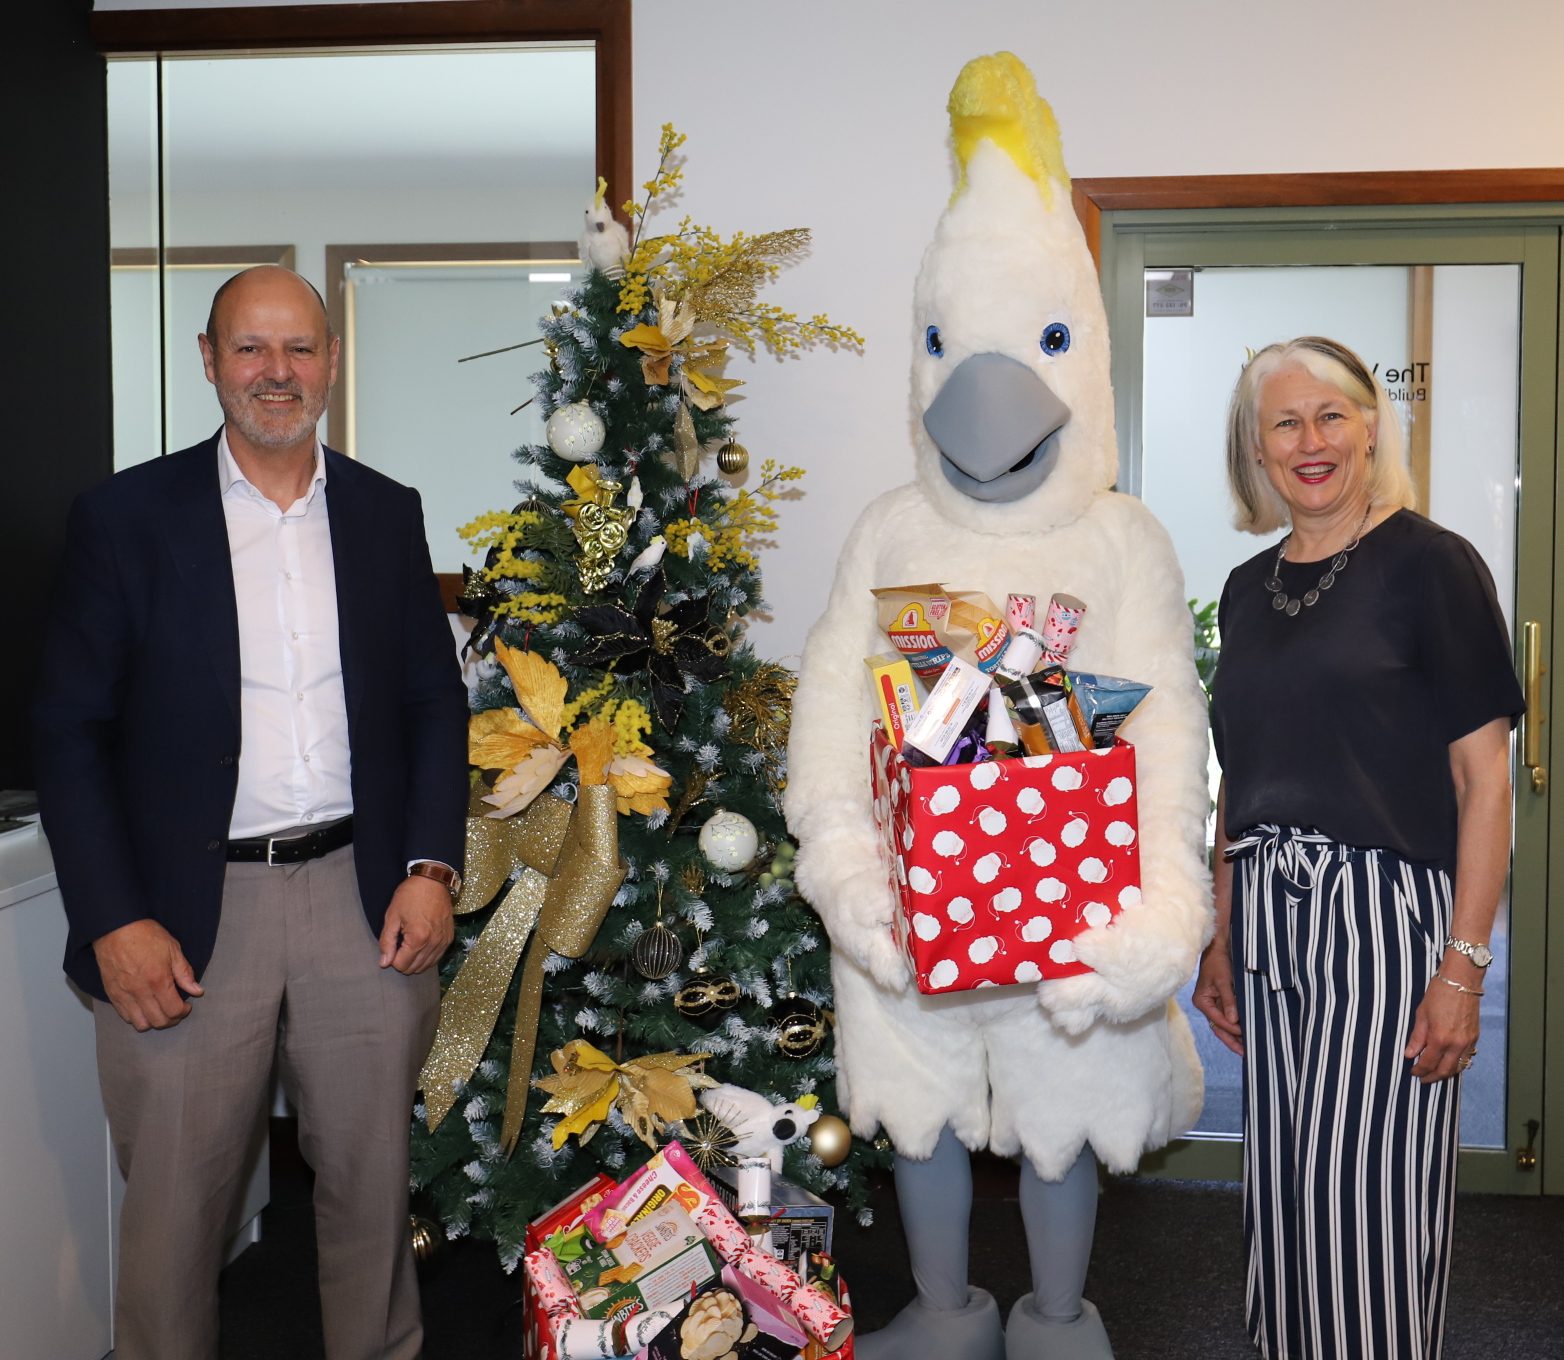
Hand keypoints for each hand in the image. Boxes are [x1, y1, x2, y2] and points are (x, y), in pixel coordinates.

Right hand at [92, 919, 203, 1030]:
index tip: (187, 1006)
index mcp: (158, 980)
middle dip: (172, 1019)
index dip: (183, 1012)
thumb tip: (197, 991)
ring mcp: (123, 994)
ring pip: (140, 1024)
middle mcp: (140, 991)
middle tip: (176, 1010)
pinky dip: (137, 1017)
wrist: (115, 928)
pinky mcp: (111, 994)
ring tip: (160, 1010)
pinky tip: (144, 1006)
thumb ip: (184, 973)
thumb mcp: (173, 949)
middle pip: (158, 1021)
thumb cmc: (145, 935)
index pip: (173, 1011)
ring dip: (153, 1021)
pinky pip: (124, 1016)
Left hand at [379, 874, 454, 973]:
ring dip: (415, 960)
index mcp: (418, 938)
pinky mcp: (449, 939)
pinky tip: (421, 944)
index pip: (401, 965)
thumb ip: (386, 942)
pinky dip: (427, 957)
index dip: (392, 958)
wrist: (433, 881)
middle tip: (400, 944)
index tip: (392, 944)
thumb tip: (384, 963)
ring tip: (410, 943)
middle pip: (414, 968)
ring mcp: (443, 942)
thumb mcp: (392, 916)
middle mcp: (433, 943)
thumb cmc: (410, 896)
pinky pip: (437, 958)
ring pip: (426, 966)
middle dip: (403, 961)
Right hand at [1191, 937, 1243, 1056]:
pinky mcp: (1221, 1002)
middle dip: (1232, 1041)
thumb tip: (1234, 1020)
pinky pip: (1228, 1019)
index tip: (1245, 1035)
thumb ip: (1228, 1000)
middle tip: (1247, 1054)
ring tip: (1248, 1050)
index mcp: (1202, 1001)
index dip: (1231, 1028)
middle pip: (1219, 1028)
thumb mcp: (1223, 980)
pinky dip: (1236, 1027)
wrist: (1219, 948)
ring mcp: (1213, 1005)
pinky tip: (1246, 1035)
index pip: (1217, 1019)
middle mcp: (1206, 1005)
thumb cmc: (1218, 961)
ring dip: (1235, 1037)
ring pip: (1224, 1026)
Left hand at [1405, 975, 1479, 1083]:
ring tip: (1434, 1074)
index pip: (1428, 1063)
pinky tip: (1448, 1062)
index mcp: (1440, 1038)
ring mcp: (1468, 1042)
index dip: (1419, 1070)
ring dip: (1446, 1073)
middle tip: (1423, 1079)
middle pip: (1445, 1070)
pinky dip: (1457, 1063)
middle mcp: (1457, 1044)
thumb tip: (1410, 1054)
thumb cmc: (1438, 994)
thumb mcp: (1421, 1014)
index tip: (1412, 1072)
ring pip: (1458, 1067)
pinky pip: (1466, 1057)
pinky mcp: (1475, 1037)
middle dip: (1433, 1077)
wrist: (1461, 981)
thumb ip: (1417, 1037)